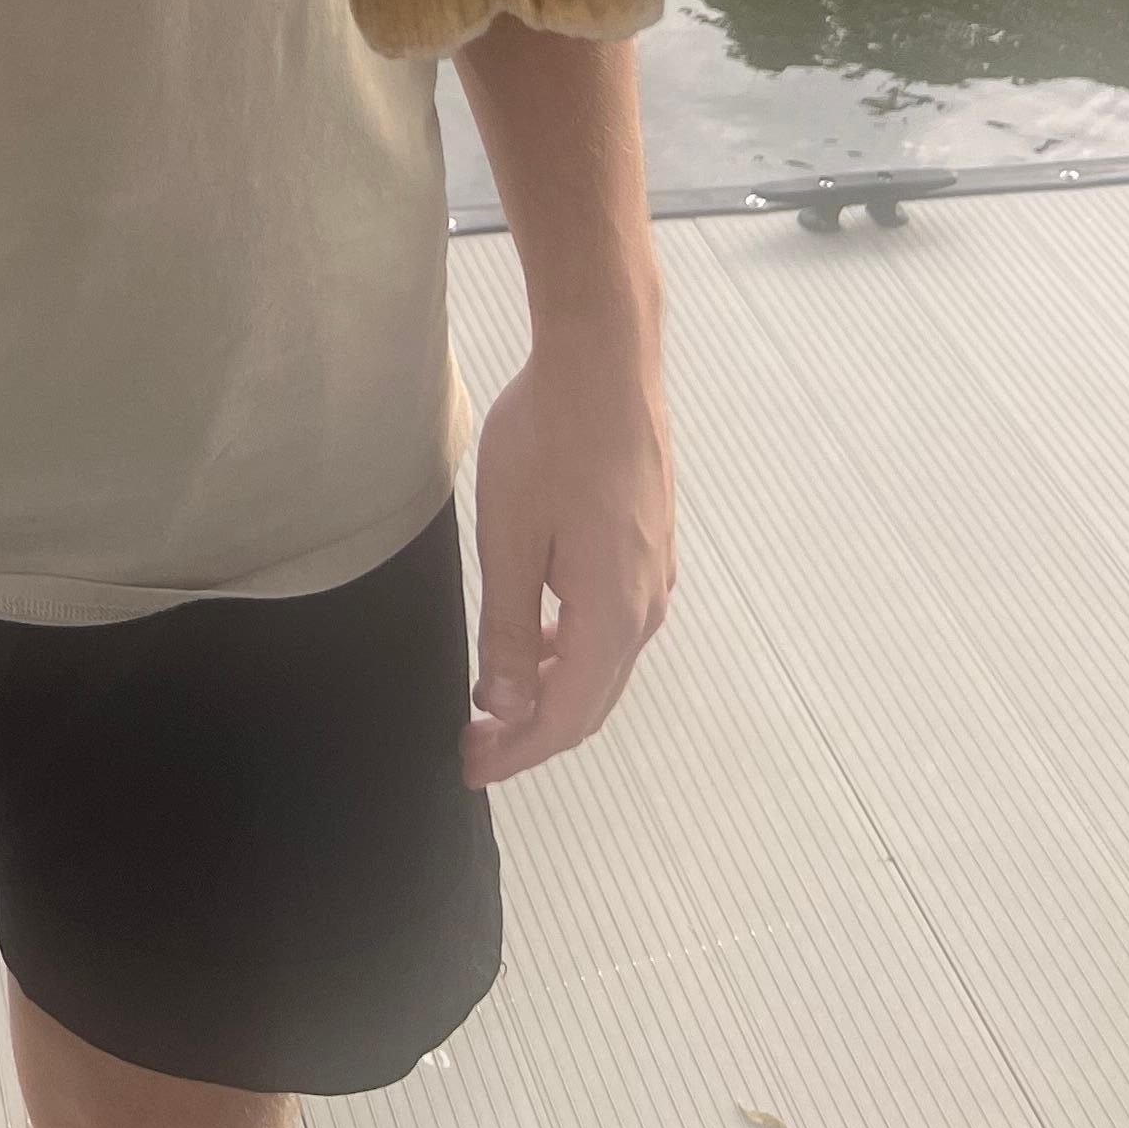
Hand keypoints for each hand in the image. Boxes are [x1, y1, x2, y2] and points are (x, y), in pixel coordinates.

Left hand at [461, 329, 674, 787]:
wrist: (605, 360)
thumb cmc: (551, 438)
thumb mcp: (510, 536)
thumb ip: (507, 628)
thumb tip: (506, 705)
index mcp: (611, 613)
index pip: (566, 716)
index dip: (518, 752)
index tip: (472, 768)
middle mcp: (646, 604)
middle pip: (592, 699)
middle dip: (532, 730)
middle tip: (476, 743)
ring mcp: (655, 574)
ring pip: (604, 662)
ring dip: (553, 689)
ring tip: (496, 696)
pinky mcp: (650, 544)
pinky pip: (613, 623)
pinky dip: (572, 649)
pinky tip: (535, 633)